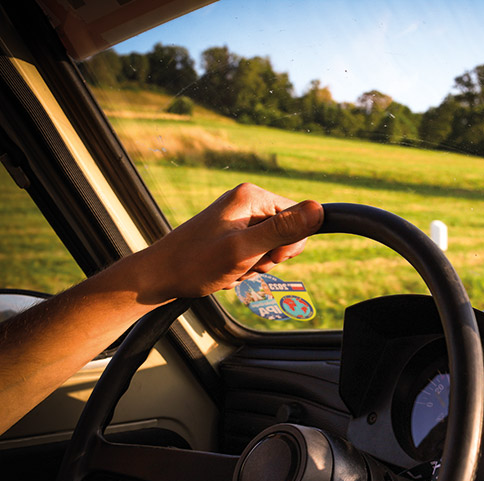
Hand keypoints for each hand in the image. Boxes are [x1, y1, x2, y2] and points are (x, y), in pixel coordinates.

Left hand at [127, 183, 323, 304]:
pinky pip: (256, 252)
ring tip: (232, 269)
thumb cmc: (195, 264)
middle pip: (287, 234)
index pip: (300, 218)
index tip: (265, 257)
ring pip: (272, 247)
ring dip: (256, 266)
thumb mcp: (244, 250)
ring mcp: (240, 217)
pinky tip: (225, 270)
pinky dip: (245, 267)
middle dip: (270, 258)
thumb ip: (282, 230)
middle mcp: (248, 201)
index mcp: (252, 196)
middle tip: (244, 265)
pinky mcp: (234, 232)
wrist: (159, 277)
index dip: (289, 246)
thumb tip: (319, 210)